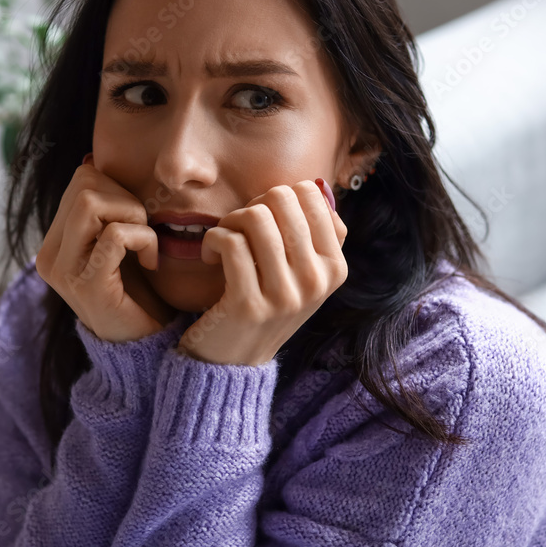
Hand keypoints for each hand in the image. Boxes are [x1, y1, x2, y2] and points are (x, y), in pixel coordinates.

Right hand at [35, 153, 178, 341]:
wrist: (150, 344)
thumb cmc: (141, 290)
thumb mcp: (118, 242)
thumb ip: (105, 208)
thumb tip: (91, 158)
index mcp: (54, 242)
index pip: (81, 178)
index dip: (118, 187)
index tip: (136, 218)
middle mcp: (50, 256)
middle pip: (86, 184)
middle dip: (127, 198)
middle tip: (144, 230)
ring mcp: (65, 272)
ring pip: (93, 204)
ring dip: (134, 216)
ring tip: (145, 243)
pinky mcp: (88, 286)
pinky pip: (115, 235)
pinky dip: (143, 239)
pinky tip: (152, 261)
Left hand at [176, 180, 347, 365]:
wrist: (234, 362)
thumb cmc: (264, 304)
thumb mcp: (301, 275)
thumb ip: (312, 233)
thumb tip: (314, 184)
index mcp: (335, 268)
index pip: (311, 195)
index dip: (278, 197)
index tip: (262, 221)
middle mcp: (317, 282)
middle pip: (282, 199)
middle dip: (252, 205)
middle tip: (239, 229)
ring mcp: (285, 296)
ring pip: (256, 218)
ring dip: (230, 221)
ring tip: (224, 240)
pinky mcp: (249, 305)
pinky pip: (231, 242)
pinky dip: (213, 240)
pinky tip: (210, 256)